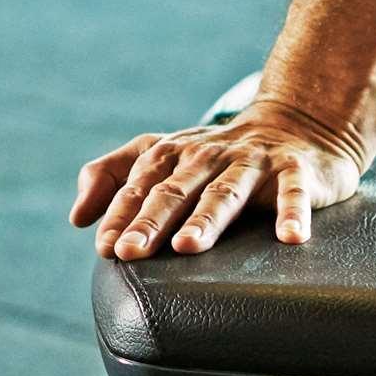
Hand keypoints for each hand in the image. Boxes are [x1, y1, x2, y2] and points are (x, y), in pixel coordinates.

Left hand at [72, 105, 370, 257]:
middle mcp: (209, 156)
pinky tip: (290, 237)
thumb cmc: (219, 155)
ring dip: (206, 218)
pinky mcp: (296, 170)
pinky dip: (292, 212)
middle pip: (175, 190)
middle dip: (150, 220)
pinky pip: (294, 192)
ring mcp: (253, 161)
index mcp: (174, 154)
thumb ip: (115, 177)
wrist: (297, 124)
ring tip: (188, 245)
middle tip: (130, 252)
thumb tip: (77, 217)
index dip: (120, 215)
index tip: (105, 246)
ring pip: (226, 191)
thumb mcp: (165, 156)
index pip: (140, 185)